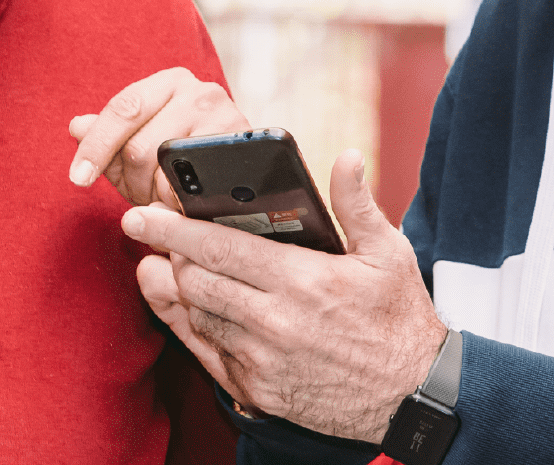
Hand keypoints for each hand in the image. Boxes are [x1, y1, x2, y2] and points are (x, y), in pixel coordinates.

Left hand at [68, 67, 248, 205]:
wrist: (242, 174)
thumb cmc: (180, 161)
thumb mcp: (138, 146)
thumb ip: (105, 138)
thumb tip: (77, 126)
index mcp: (168, 83)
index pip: (123, 109)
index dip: (96, 147)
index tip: (77, 179)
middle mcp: (199, 91)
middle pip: (140, 146)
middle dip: (132, 182)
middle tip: (139, 196)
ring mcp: (225, 117)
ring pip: (166, 170)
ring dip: (155, 195)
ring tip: (161, 199)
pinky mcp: (242, 147)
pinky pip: (195, 187)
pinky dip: (179, 203)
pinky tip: (179, 206)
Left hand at [120, 148, 447, 442]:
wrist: (413, 396)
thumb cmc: (399, 318)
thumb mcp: (389, 254)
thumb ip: (357, 204)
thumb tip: (345, 156)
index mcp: (302, 281)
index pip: (218, 248)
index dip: (172, 228)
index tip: (140, 215)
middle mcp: (275, 322)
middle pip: (195, 282)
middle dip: (172, 256)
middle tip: (164, 239)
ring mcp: (263, 361)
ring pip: (198, 317)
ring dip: (185, 292)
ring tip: (185, 270)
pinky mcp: (260, 391)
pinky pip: (211, 354)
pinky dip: (203, 329)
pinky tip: (209, 311)